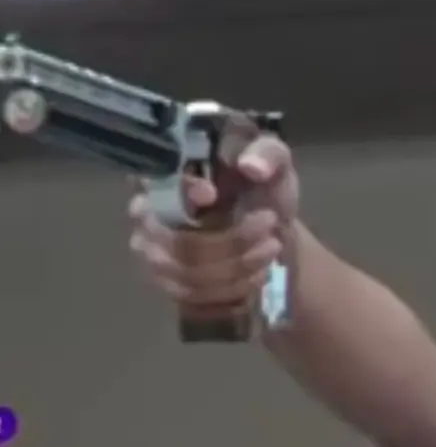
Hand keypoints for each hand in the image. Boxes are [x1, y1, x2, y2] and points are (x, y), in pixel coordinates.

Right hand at [127, 135, 300, 311]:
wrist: (273, 230)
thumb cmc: (265, 189)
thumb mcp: (276, 162)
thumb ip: (267, 153)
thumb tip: (251, 166)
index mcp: (167, 176)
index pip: (155, 186)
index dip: (179, 192)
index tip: (213, 195)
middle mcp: (148, 214)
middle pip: (175, 240)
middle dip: (230, 239)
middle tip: (270, 223)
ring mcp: (154, 252)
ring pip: (187, 272)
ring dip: (238, 264)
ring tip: (273, 247)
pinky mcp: (170, 283)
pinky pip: (194, 294)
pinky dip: (232, 287)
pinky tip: (259, 272)